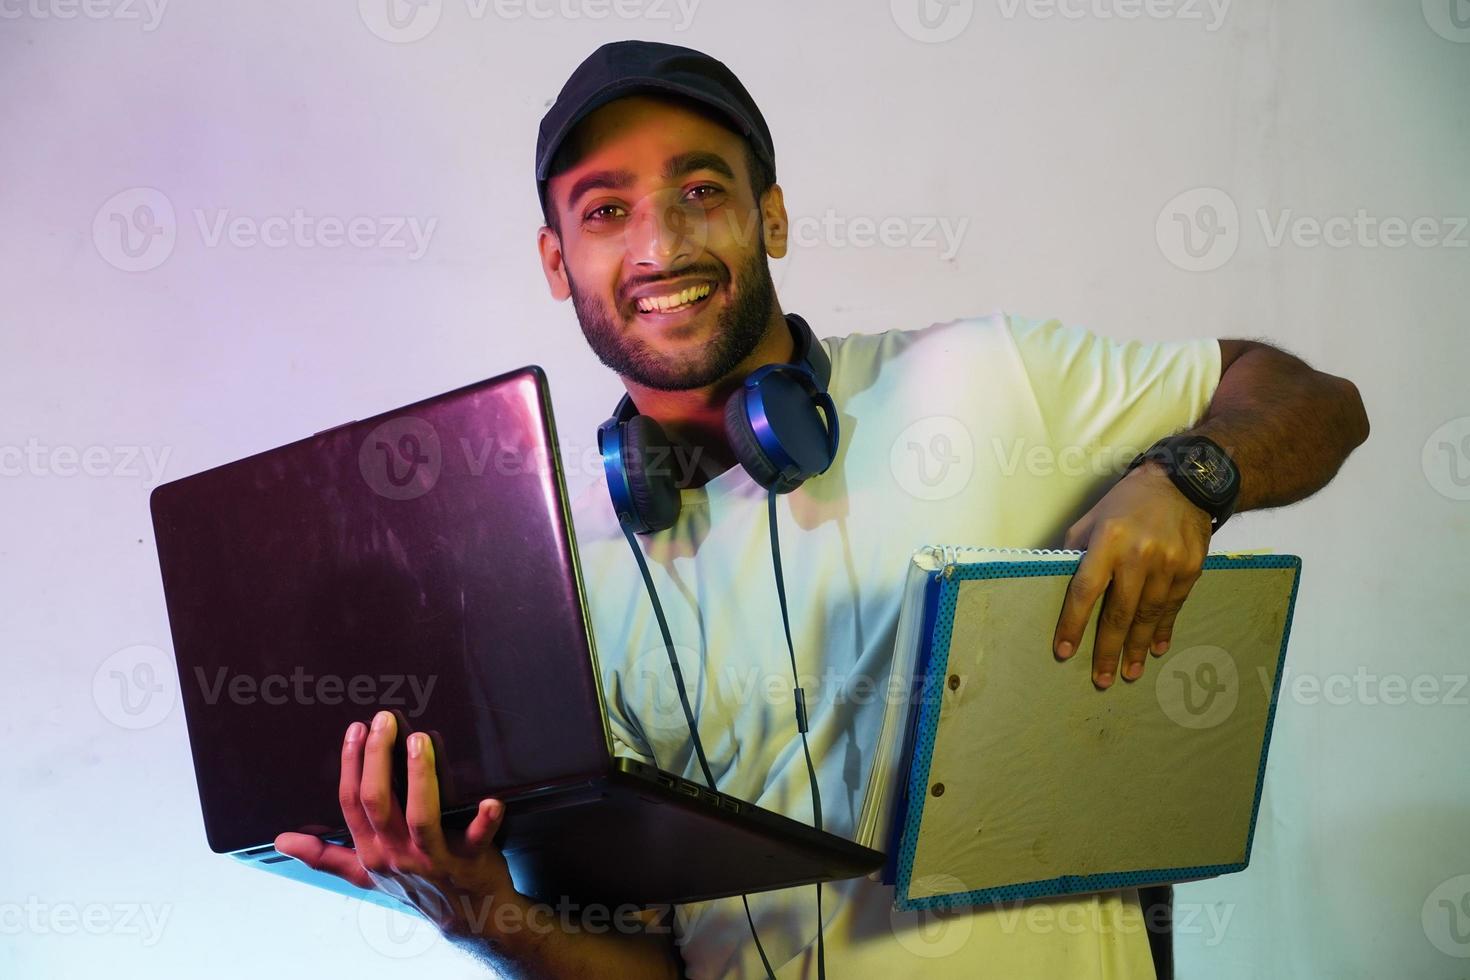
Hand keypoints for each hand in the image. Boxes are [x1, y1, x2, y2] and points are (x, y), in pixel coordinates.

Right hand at [275, 710, 524, 937]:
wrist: (463, 917)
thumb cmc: (412, 885)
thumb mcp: (364, 873)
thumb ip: (325, 855)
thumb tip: (282, 841)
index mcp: (371, 851)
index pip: (352, 803)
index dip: (351, 764)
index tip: (356, 728)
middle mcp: (397, 854)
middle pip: (379, 803)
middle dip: (377, 759)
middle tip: (384, 720)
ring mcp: (433, 858)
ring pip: (421, 817)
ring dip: (420, 778)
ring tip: (419, 740)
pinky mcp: (470, 860)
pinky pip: (478, 839)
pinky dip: (485, 821)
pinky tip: (490, 801)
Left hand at [1051, 461, 1211, 688]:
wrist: (1183, 483)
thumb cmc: (1127, 503)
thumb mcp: (1091, 518)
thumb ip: (1074, 551)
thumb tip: (1055, 582)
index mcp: (1107, 541)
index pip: (1085, 591)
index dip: (1072, 624)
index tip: (1064, 652)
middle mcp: (1138, 554)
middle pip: (1119, 612)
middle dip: (1108, 650)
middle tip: (1101, 680)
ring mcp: (1168, 564)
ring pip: (1148, 615)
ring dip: (1137, 647)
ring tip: (1128, 673)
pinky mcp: (1190, 569)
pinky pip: (1174, 607)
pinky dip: (1164, 629)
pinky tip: (1156, 649)